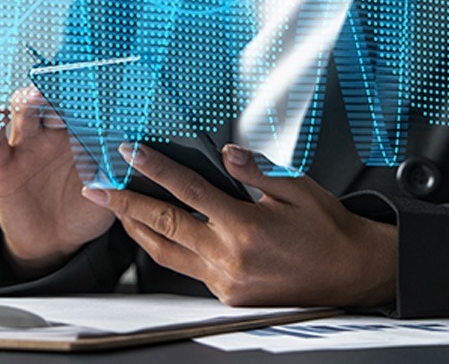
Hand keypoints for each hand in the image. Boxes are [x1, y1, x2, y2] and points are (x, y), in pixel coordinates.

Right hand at [0, 86, 115, 275]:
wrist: (56, 243)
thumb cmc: (86, 209)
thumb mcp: (109, 188)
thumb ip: (120, 169)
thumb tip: (137, 151)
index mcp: (80, 132)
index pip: (83, 103)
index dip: (88, 91)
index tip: (98, 80)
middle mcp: (53, 133)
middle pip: (51, 98)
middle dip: (59, 89)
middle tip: (67, 86)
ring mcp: (27, 145)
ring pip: (23, 110)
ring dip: (28, 99)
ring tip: (36, 97)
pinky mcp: (4, 164)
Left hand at [82, 142, 396, 306]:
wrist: (350, 271)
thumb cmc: (325, 227)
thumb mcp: (295, 188)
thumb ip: (254, 170)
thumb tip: (226, 154)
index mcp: (245, 227)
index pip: (187, 191)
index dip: (155, 169)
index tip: (130, 153)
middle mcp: (229, 257)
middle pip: (164, 225)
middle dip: (125, 204)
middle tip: (97, 188)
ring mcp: (226, 281)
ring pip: (167, 254)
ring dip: (137, 230)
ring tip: (116, 209)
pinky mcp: (229, 295)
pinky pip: (187, 269)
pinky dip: (166, 248)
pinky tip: (158, 233)